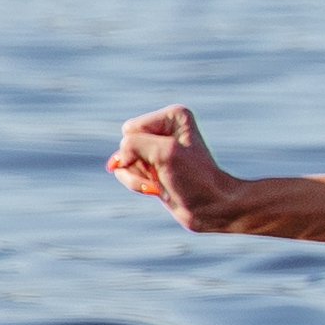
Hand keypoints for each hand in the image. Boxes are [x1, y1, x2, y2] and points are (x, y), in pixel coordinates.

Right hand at [104, 103, 243, 231]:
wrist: (210, 207)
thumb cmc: (195, 179)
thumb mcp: (165, 153)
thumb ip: (133, 145)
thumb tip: (114, 163)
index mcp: (172, 117)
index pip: (131, 129)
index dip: (143, 148)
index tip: (169, 159)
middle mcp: (163, 129)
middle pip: (125, 144)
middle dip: (138, 164)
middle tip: (164, 172)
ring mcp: (155, 149)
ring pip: (122, 161)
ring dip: (137, 177)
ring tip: (160, 183)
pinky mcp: (151, 166)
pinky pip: (125, 172)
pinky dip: (136, 184)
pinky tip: (157, 189)